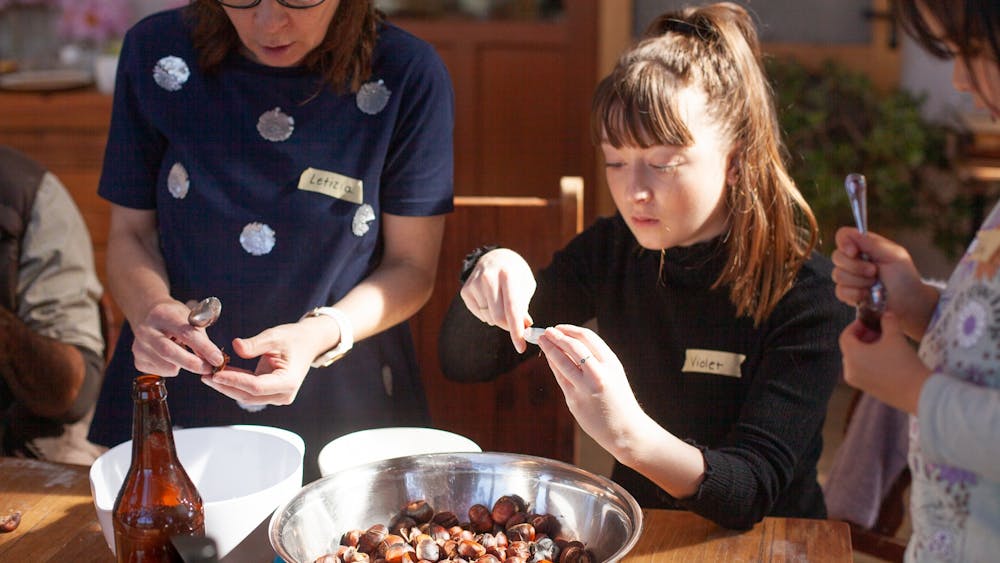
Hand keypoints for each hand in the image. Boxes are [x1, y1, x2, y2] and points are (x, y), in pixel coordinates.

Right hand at [131, 299, 224, 375]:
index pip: (185, 333)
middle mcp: (146, 330)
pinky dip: (173, 368)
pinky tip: (172, 358)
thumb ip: (201, 336)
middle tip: (209, 369)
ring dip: (183, 365)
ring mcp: (139, 346)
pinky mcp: (138, 360)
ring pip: (166, 365)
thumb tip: (214, 360)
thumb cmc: (174, 316)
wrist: (147, 313)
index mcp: (163, 314)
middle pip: (169, 351)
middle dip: (192, 363)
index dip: (204, 348)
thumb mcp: (188, 317)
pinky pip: (161, 371)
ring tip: (188, 356)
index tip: (218, 359)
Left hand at [200, 321, 315, 405]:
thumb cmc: (294, 338)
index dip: (234, 381)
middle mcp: (283, 394)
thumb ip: (255, 344)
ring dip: (228, 386)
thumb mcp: (275, 336)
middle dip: (226, 386)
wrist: (308, 343)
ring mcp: (277, 397)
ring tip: (208, 374)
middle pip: (248, 395)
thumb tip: (235, 346)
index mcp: (288, 382)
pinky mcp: (271, 394)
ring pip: (247, 396)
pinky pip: (249, 392)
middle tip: (204, 375)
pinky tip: (221, 374)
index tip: (215, 374)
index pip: (255, 386)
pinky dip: (235, 383)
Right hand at [460, 248, 535, 352]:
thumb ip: (523, 307)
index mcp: (508, 275)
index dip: (517, 330)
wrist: (495, 258)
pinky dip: (488, 314)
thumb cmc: (515, 275)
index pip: (512, 308)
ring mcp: (474, 284)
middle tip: (516, 326)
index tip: (521, 347)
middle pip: (498, 317)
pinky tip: (490, 301)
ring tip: (501, 302)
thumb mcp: (525, 286)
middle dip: (509, 327)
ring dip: (498, 318)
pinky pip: (479, 314)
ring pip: (489, 318)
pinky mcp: (465, 290)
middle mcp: (488, 278)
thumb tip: (523, 326)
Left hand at [536, 325, 645, 457]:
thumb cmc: (619, 400)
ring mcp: (586, 388)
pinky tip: (548, 359)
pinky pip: (561, 378)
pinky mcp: (575, 401)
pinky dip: (553, 365)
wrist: (625, 430)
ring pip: (563, 362)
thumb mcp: (614, 374)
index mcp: (612, 363)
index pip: (588, 338)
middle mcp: (599, 374)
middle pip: (573, 347)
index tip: (559, 327)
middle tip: (546, 331)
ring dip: (550, 349)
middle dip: (557, 336)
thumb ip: (596, 360)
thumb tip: (571, 343)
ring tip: (542, 340)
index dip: (570, 330)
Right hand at [831, 227, 937, 338]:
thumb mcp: (894, 255)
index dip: (844, 243)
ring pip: (838, 275)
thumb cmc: (904, 277)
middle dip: (856, 267)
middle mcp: (854, 259)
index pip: (843, 236)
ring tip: (874, 285)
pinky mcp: (848, 293)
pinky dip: (855, 294)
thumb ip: (871, 243)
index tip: (854, 252)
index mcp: (864, 246)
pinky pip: (840, 292)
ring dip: (859, 282)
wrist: (908, 303)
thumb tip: (851, 233)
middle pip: (836, 257)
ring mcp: (849, 277)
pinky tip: (867, 296)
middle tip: (874, 272)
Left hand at [839, 312, 931, 413]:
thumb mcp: (895, 336)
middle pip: (850, 348)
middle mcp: (849, 370)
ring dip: (868, 348)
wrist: (919, 392)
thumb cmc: (904, 363)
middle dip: (864, 337)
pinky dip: (870, 361)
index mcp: (851, 356)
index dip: (856, 326)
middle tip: (879, 330)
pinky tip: (888, 357)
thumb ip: (888, 321)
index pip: (846, 336)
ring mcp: (858, 381)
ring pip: (857, 359)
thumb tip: (886, 315)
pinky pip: (863, 370)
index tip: (869, 321)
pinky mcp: (867, 389)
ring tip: (886, 343)